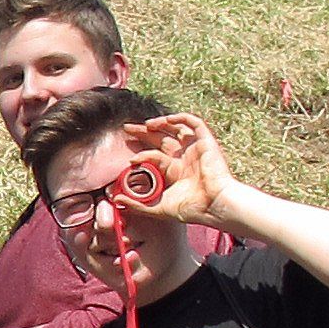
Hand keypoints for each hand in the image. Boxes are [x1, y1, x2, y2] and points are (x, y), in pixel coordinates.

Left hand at [120, 112, 235, 224]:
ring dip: (160, 123)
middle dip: (144, 132)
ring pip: (176, 128)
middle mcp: (183, 157)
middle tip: (127, 129)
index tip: (130, 158)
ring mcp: (194, 148)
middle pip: (161, 138)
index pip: (154, 154)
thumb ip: (136, 203)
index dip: (141, 152)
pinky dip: (180, 118)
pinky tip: (166, 120)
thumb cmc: (190, 209)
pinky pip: (194, 123)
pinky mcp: (205, 142)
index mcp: (174, 170)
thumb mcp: (157, 207)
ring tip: (146, 125)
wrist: (213, 205)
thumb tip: (115, 199)